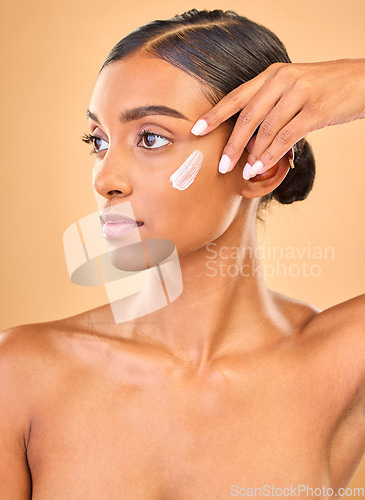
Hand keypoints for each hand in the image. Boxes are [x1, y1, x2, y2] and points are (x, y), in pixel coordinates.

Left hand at [190, 59, 364, 178]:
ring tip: (244, 172)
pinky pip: (286, 137)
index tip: (196, 131)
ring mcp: (299, 94)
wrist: (360, 80)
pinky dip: (271, 155)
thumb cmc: (322, 88)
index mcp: (271, 75)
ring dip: (252, 155)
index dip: (214, 115)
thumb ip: (268, 108)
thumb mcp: (291, 89)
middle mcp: (282, 81)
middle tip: (220, 166)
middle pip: (247, 117)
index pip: (236, 97)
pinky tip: (261, 167)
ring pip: (266, 130)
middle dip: (231, 144)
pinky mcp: (315, 110)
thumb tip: (247, 142)